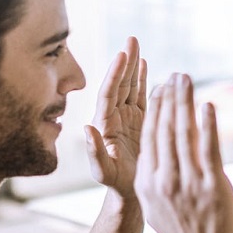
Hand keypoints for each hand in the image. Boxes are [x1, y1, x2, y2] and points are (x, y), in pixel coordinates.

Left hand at [86, 37, 146, 196]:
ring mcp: (127, 118)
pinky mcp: (139, 121)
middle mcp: (114, 117)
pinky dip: (143, 79)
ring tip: (136, 45)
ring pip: (130, 86)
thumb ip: (93, 152)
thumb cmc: (116, 184)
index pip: (109, 94)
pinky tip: (146, 64)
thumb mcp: (103, 172)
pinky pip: (140, 96)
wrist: (130, 192)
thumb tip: (86, 127)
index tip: (122, 55)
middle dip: (125, 61)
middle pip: (120, 83)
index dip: (115, 74)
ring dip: (134, 66)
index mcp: (105, 125)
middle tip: (132, 39)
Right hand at [134, 74, 232, 232]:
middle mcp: (163, 180)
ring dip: (184, 102)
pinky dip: (207, 124)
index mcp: (147, 183)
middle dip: (168, 98)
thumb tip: (155, 159)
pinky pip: (208, 148)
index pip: (150, 138)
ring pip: (183, 133)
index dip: (155, 110)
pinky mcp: (211, 186)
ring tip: (186, 79)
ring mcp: (187, 183)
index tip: (160, 89)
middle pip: (164, 129)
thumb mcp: (158, 207)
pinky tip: (207, 105)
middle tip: (174, 75)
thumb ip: (154, 180)